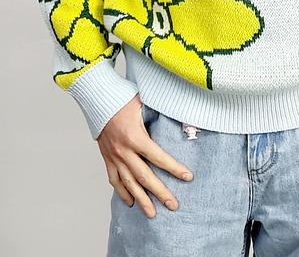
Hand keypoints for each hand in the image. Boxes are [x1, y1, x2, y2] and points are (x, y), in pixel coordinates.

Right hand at [97, 94, 194, 218]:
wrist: (97, 99)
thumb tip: (180, 119)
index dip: (173, 168)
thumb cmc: (122, 98)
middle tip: (173, 205)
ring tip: (152, 213)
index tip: (187, 177)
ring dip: (141, 200)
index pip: (158, 157)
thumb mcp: (144, 103)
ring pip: (128, 184)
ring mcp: (113, 156)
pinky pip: (114, 180)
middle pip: (144, 177)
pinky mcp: (106, 158)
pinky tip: (130, 202)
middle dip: (160, 192)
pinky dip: (122, 193)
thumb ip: (159, 114)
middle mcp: (123, 150)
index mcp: (135, 136)